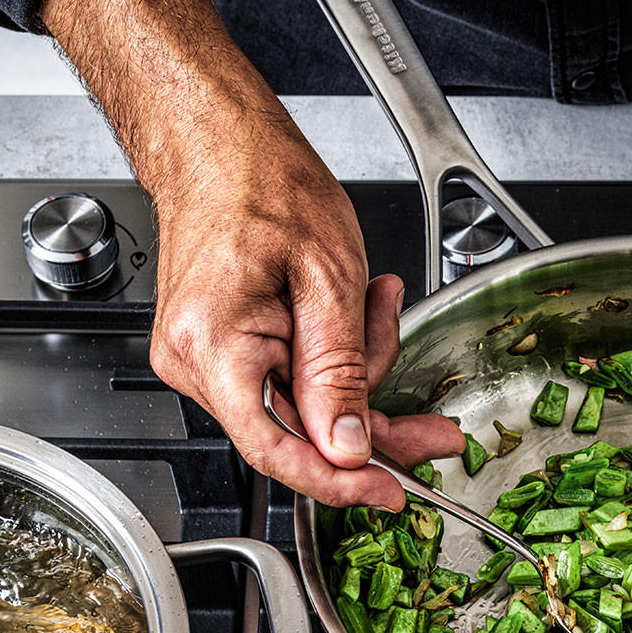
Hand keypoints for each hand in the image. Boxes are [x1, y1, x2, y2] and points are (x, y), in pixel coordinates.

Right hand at [39, 0, 458, 508]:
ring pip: (302, 406)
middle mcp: (196, 363)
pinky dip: (332, 355)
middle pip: (299, 432)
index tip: (393, 491)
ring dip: (356, 368)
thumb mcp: (328, 277)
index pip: (277, 449)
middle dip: (373, 418)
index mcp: (216, 347)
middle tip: (435, 425)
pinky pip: (289, 378)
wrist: (216, 141)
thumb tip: (348, 449)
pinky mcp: (222, 352)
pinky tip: (353, 308)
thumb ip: (341, 372)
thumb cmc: (262, 182)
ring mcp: (204, 361)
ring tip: (377, 300)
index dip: (341, 482)